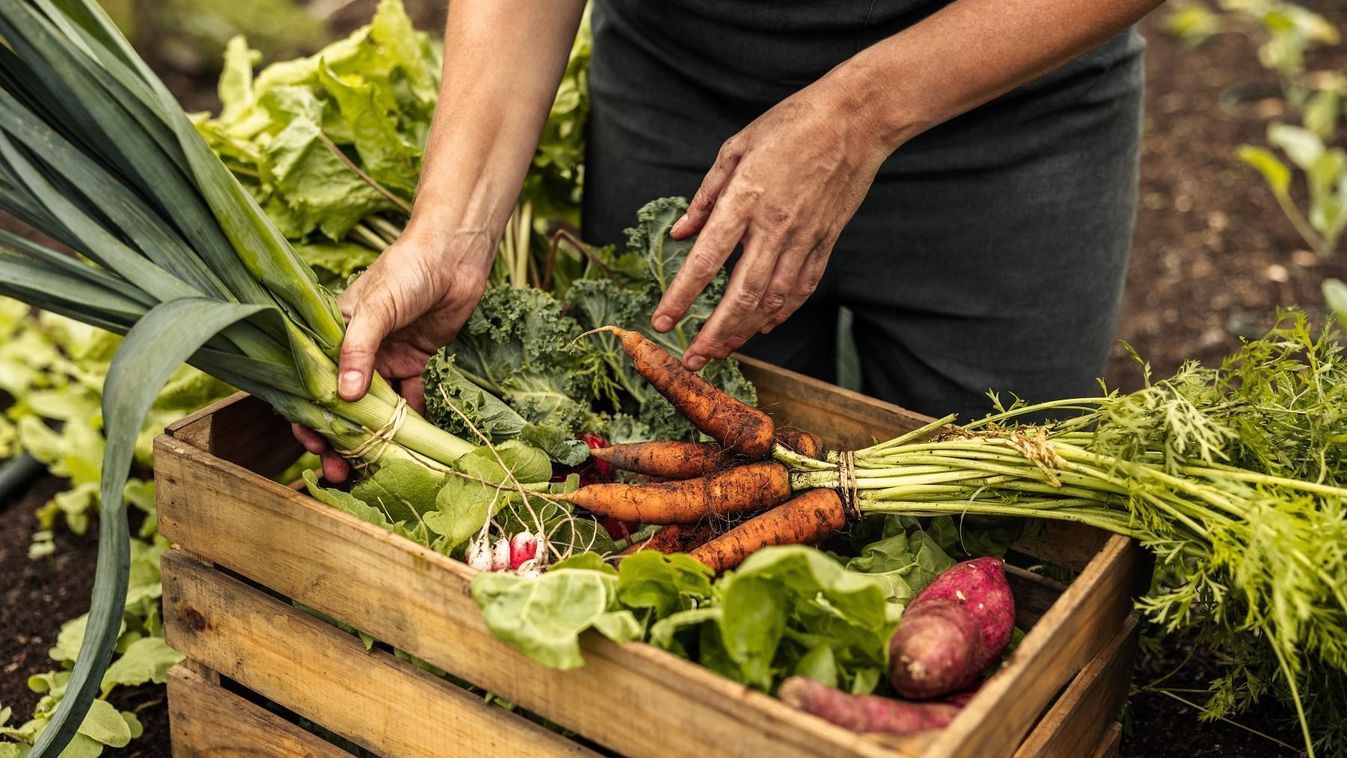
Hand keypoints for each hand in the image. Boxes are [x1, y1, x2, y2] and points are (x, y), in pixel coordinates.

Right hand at [292, 227, 493, 481]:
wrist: (454, 255)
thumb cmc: (407, 270)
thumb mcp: (376, 306)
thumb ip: (359, 349)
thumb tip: (343, 397)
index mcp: (332, 334)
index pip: (312, 382)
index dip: (310, 417)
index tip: (314, 445)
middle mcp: (356, 351)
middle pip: (342, 405)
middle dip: (340, 440)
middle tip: (340, 473)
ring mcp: (386, 359)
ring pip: (375, 408)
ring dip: (374, 438)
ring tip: (372, 470)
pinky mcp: (416, 363)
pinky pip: (410, 399)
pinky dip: (411, 421)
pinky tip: (413, 446)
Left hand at [651, 77, 892, 369]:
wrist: (856, 119)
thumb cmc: (791, 124)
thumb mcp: (736, 148)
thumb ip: (706, 196)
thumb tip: (680, 233)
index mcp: (745, 200)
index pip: (705, 261)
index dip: (681, 297)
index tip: (661, 322)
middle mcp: (774, 226)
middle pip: (740, 295)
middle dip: (714, 334)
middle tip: (693, 359)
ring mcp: (804, 238)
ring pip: (772, 300)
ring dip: (744, 331)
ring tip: (722, 349)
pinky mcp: (826, 241)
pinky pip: (801, 288)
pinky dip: (781, 312)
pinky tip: (763, 326)